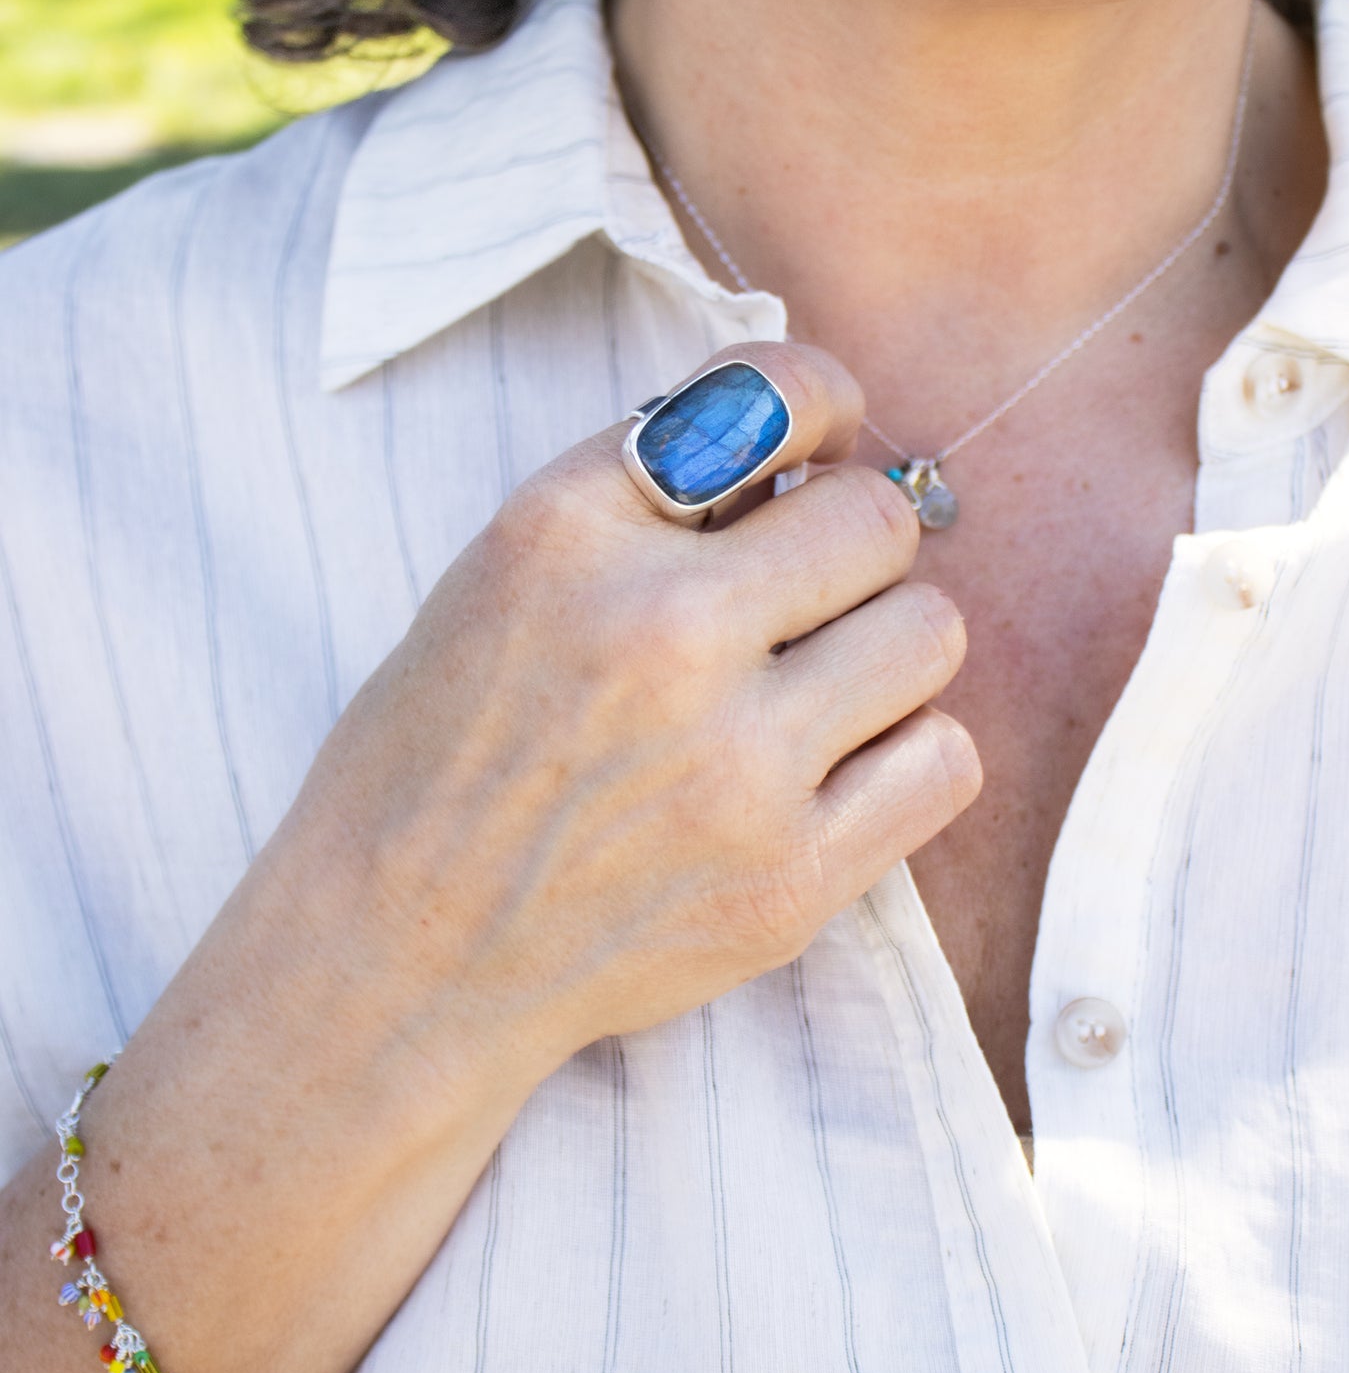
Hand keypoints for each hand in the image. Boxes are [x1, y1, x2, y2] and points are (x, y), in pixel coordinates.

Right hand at [0, 341, 981, 1372]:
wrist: (381, 980)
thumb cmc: (426, 769)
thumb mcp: (495, 587)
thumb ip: (639, 491)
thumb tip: (805, 405)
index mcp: (558, 530)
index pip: (789, 392)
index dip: (831, 405)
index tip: (826, 433)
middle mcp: (648, 632)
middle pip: (889, 517)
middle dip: (871, 539)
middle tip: (815, 584)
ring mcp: (724, 766)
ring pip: (930, 632)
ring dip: (892, 649)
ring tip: (809, 690)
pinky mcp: (790, 885)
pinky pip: (942, 758)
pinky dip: (907, 759)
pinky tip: (820, 781)